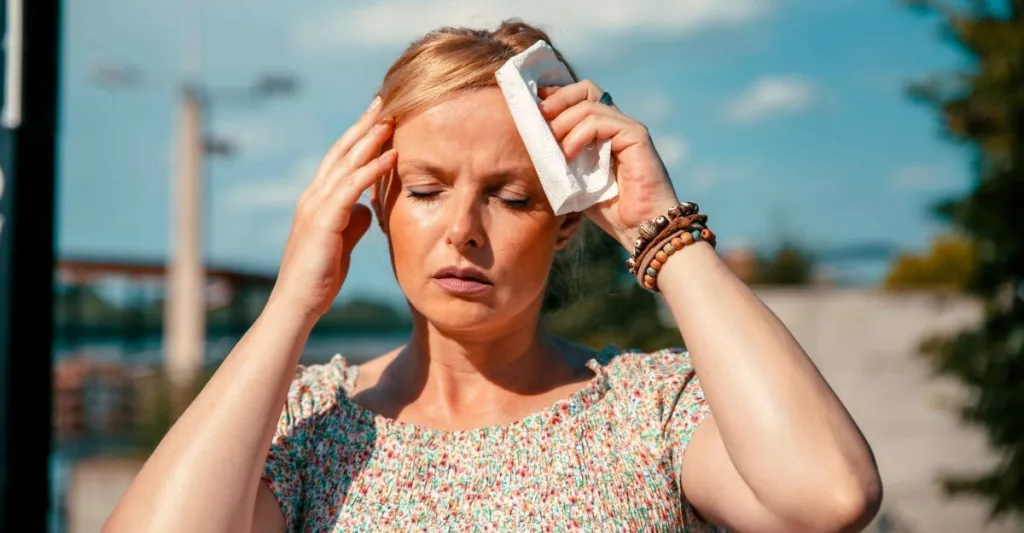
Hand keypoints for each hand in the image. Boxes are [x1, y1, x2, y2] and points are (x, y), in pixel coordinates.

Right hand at [267, 97, 395, 318]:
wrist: (298, 304)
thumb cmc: (319, 279)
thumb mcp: (342, 243)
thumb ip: (353, 222)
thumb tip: (368, 208)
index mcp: (317, 200)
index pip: (340, 159)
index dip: (359, 137)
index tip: (379, 117)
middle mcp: (313, 196)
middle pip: (342, 151)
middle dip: (363, 125)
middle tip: (384, 100)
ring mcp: (316, 206)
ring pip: (346, 162)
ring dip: (370, 138)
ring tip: (392, 118)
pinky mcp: (323, 220)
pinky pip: (351, 187)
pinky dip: (372, 168)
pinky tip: (391, 155)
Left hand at [539, 81, 679, 248]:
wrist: (640, 229)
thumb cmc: (612, 211)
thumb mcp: (577, 181)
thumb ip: (563, 160)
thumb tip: (534, 144)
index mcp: (605, 131)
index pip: (580, 98)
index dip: (556, 97)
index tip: (534, 108)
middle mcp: (617, 124)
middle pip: (586, 89)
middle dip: (558, 100)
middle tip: (538, 118)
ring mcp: (628, 128)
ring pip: (589, 105)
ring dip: (563, 123)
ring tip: (553, 148)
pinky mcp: (636, 136)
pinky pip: (601, 121)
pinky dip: (579, 135)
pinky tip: (569, 155)